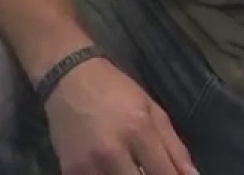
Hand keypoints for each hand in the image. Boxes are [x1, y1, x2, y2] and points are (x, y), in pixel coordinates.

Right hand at [45, 58, 195, 174]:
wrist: (69, 79)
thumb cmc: (116, 91)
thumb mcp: (152, 110)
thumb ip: (174, 147)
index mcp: (139, 131)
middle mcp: (112, 151)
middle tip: (151, 172)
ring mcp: (88, 165)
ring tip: (133, 167)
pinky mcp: (70, 172)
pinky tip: (113, 169)